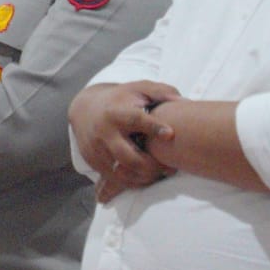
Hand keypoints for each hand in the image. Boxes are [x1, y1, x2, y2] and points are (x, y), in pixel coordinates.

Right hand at [68, 80, 182, 203]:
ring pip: (120, 172)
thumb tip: (184, 102)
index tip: (171, 134)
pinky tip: (146, 177)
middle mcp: (103, 132)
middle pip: (127, 157)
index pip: (134, 120)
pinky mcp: (92, 161)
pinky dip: (132, 181)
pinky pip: (114, 178)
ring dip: (143, 178)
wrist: (85, 108)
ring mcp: (96, 149)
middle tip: (169, 168)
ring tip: (160, 174)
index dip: (153, 127)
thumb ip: (162, 92)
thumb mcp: (139, 88)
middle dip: (151, 166)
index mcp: (116, 112)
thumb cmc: (121, 98)